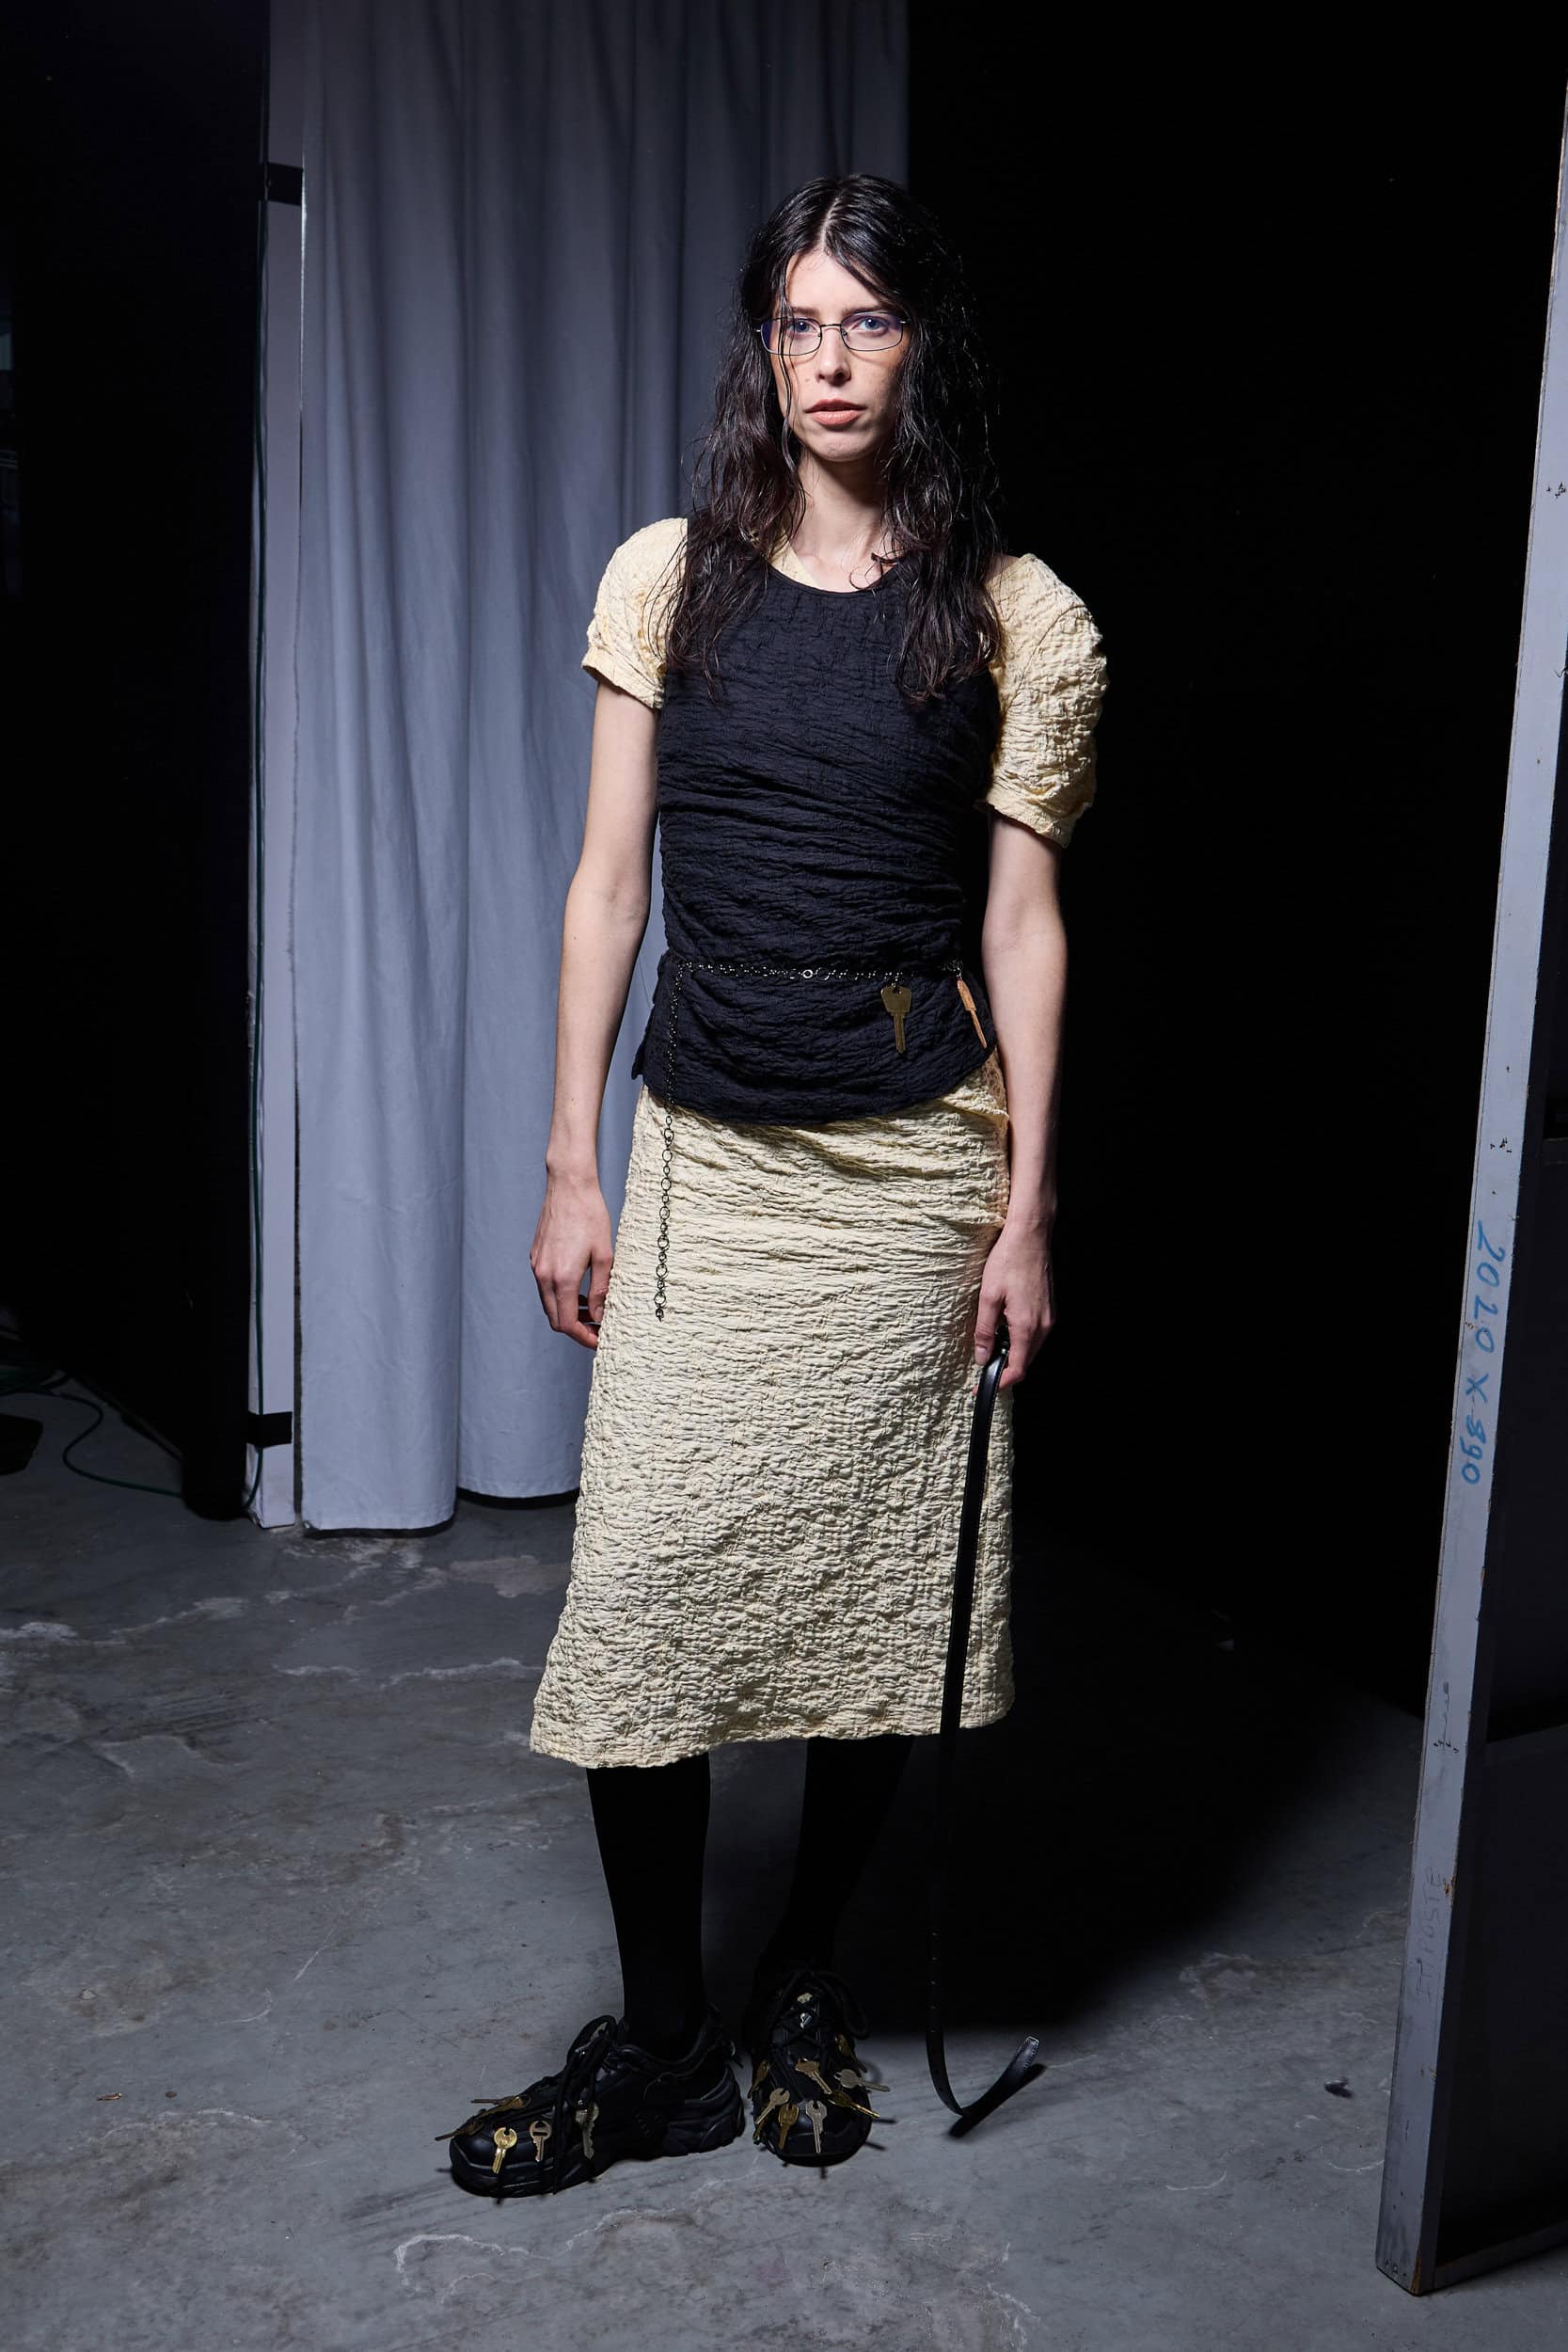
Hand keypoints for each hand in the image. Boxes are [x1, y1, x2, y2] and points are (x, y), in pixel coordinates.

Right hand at [530, 1170, 614, 1349]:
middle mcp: (543, 1275)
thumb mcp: (605, 1255)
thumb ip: (601, 1290)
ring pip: (548, 1304)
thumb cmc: (590, 1216)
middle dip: (575, 1329)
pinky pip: (545, 1287)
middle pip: (554, 1319)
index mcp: (561, 1277)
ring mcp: (537, 1265)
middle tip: (597, 1330)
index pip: (566, 1324)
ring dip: (567, 1313)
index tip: (599, 1341)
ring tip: (591, 1312)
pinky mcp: (535, 1257)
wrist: (569, 1185)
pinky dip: (560, 1296)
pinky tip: (578, 1291)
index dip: (583, 1338)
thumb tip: (599, 1316)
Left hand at [973, 1215, 1054, 1390]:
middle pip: (1026, 1362)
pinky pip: (1036, 1334)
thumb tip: (982, 1356)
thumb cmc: (1008, 1261)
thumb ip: (984, 1330)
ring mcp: (1050, 1317)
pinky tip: (1006, 1324)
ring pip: (1031, 1348)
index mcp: (1027, 1326)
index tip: (983, 1385)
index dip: (1000, 1382)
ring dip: (1013, 1352)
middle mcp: (1044, 1326)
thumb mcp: (987, 1297)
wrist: (1030, 1236)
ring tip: (992, 1341)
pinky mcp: (1050, 1309)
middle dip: (1005, 1368)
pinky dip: (1020, 1338)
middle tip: (983, 1362)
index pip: (1017, 1369)